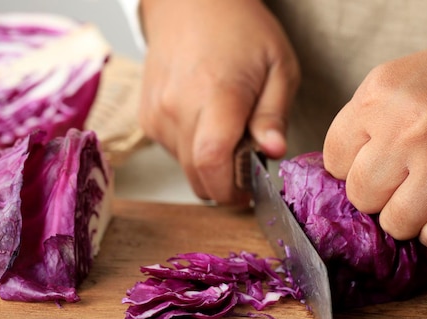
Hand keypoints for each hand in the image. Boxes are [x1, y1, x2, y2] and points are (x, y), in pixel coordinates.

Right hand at [138, 0, 299, 203]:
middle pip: (197, 175)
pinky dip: (193, 151)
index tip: (251, 192)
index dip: (231, 189)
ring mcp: (157, 113)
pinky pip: (173, 152)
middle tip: (247, 166)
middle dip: (225, 184)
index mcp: (216, 93)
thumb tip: (273, 151)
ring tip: (229, 134)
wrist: (191, 3)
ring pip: (185, 168)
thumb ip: (273, 114)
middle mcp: (178, 107)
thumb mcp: (279, 67)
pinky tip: (207, 124)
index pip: (212, 160)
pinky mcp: (148, 117)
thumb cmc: (241, 30)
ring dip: (210, 166)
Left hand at [323, 0, 426, 250]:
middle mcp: (408, 130)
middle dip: (379, 194)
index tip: (375, 165)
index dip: (352, 168)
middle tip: (405, 179)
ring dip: (411, 215)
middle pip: (361, 197)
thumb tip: (342, 174)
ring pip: (396, 225)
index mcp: (380, 97)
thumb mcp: (401, 79)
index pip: (334, 160)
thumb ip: (367, 123)